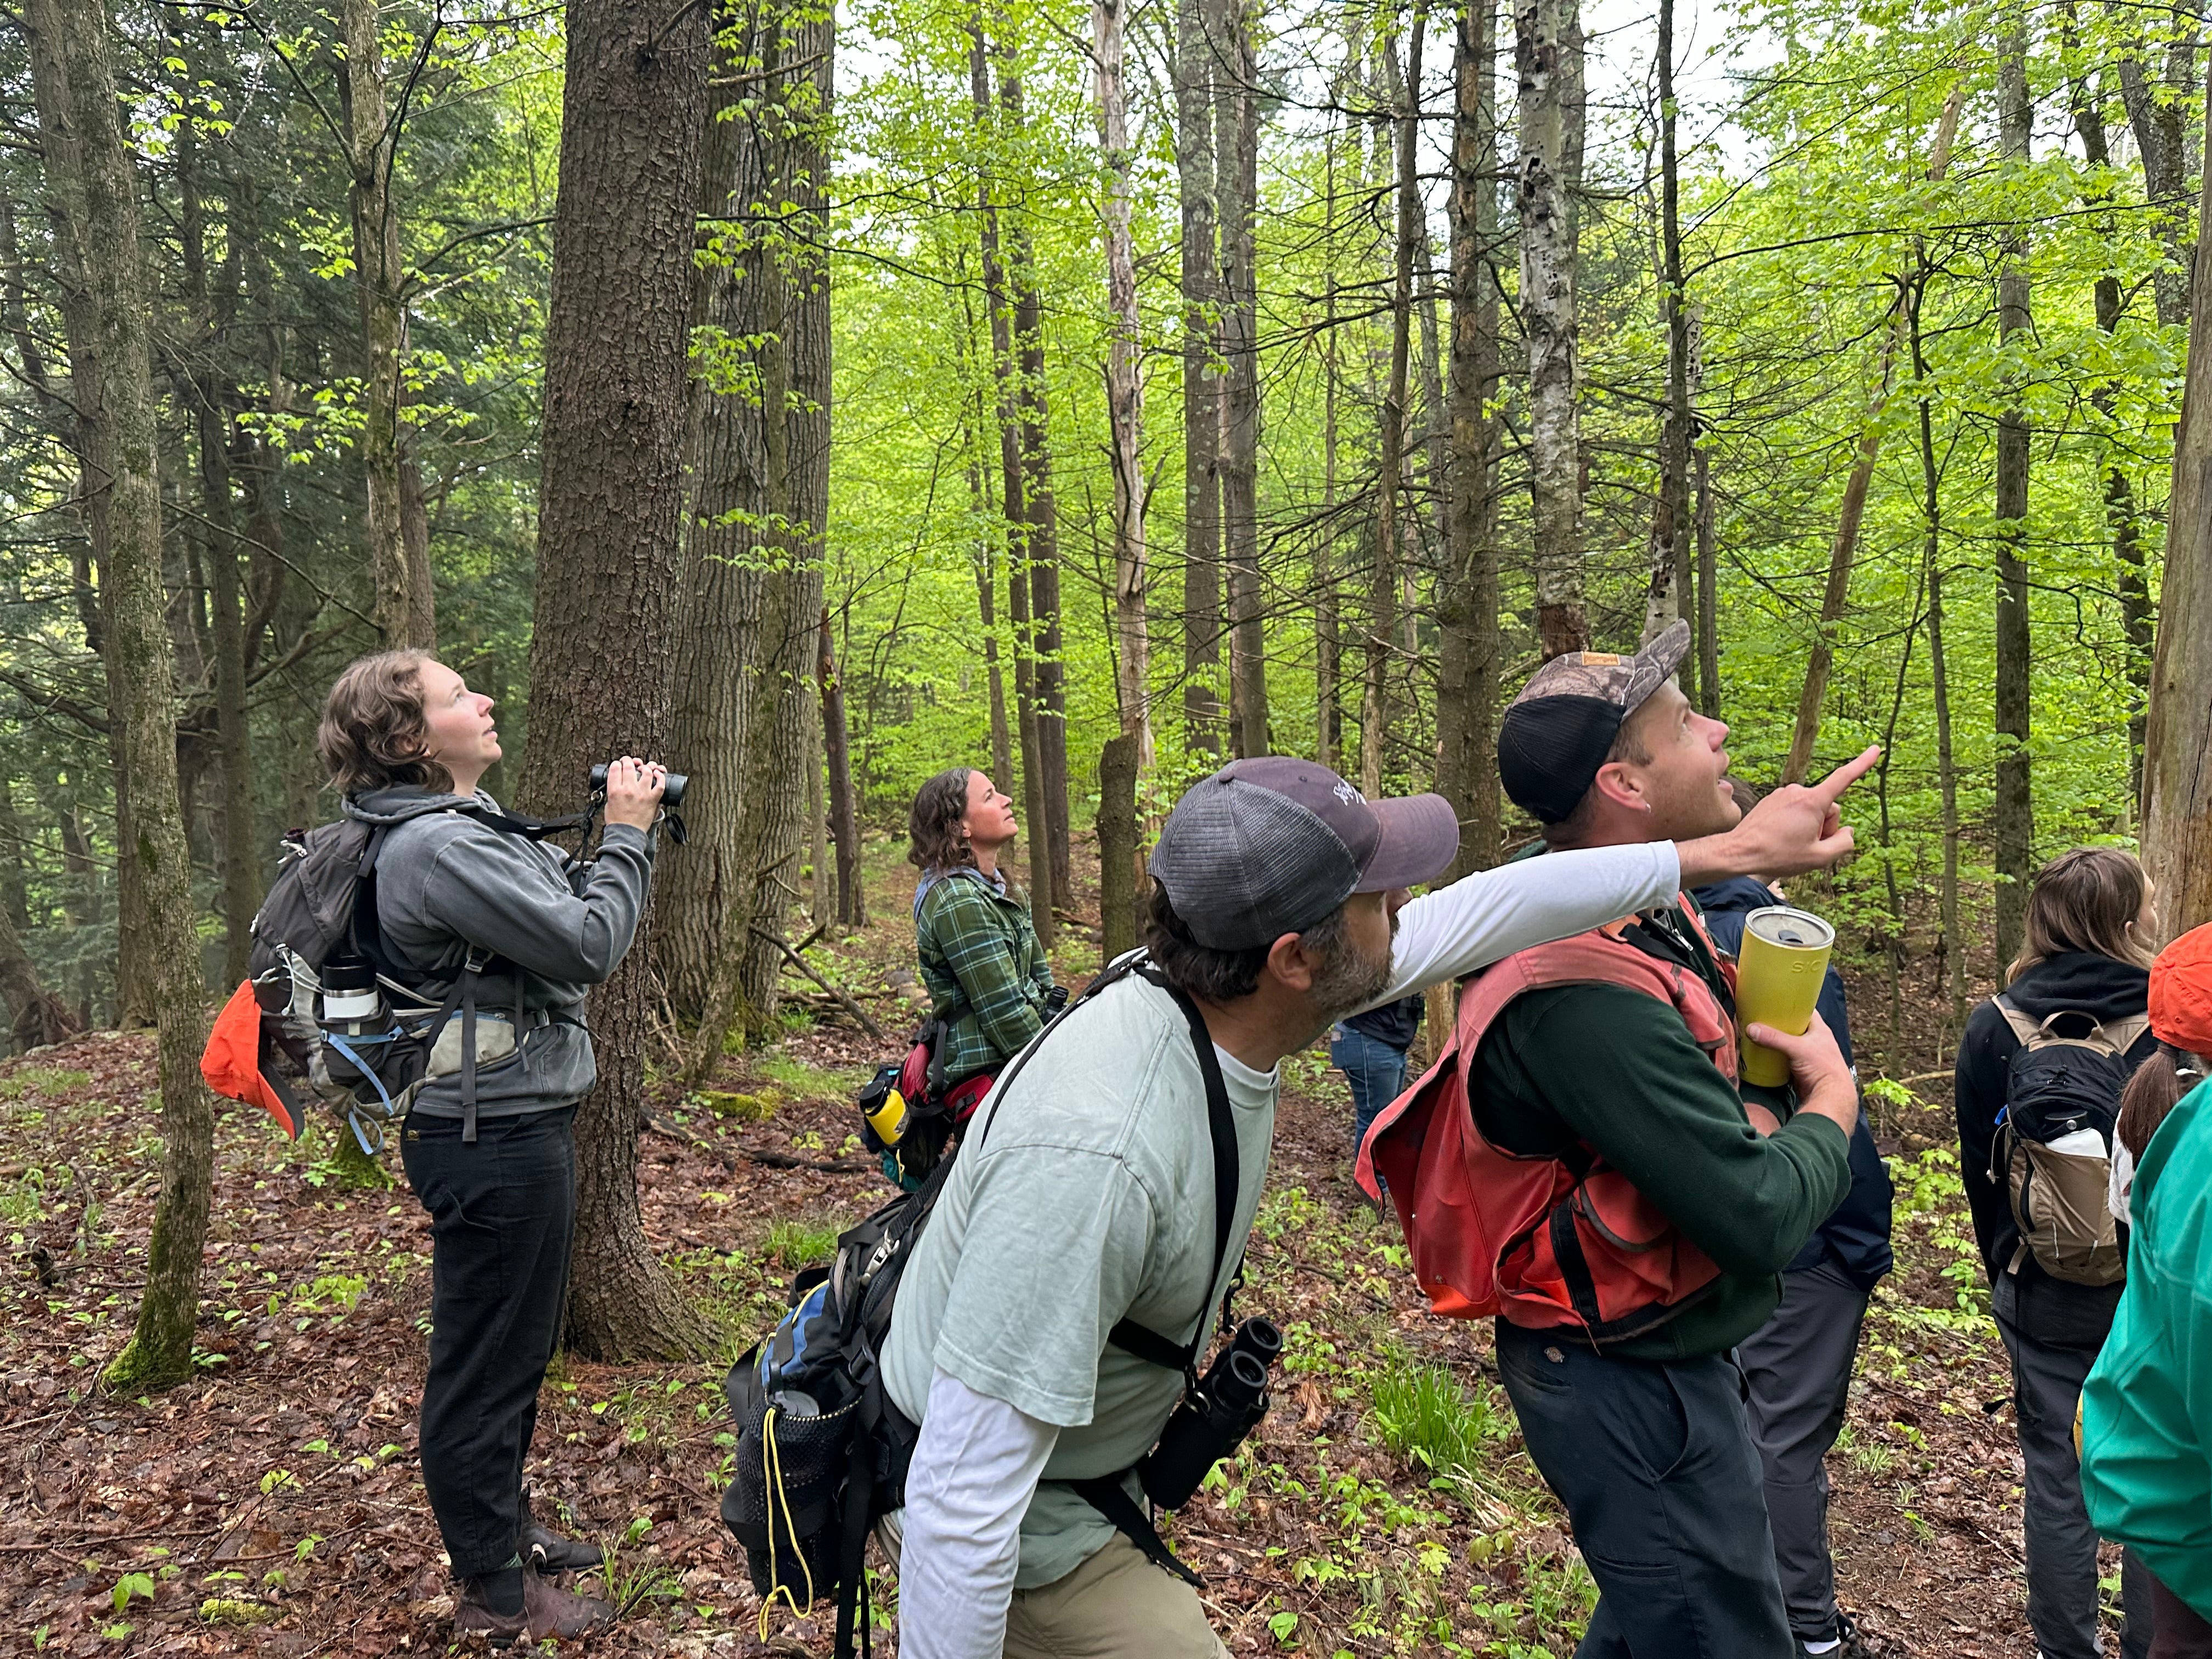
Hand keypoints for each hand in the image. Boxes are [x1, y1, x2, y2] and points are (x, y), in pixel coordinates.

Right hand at [603, 756, 666, 829]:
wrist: (627, 834)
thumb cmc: (617, 821)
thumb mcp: (608, 803)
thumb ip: (612, 792)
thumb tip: (617, 783)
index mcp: (614, 790)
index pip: (615, 768)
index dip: (617, 763)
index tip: (618, 764)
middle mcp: (628, 790)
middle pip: (629, 767)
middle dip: (629, 761)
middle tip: (630, 762)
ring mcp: (642, 794)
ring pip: (646, 772)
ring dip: (645, 767)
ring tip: (644, 768)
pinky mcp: (653, 799)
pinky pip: (660, 784)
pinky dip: (661, 777)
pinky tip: (658, 773)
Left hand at [1676, 746, 1880, 885]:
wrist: (1738, 852)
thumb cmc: (1778, 856)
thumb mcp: (1819, 858)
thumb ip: (1843, 844)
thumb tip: (1847, 832)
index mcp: (1812, 801)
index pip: (1844, 778)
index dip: (1862, 764)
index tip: (1875, 749)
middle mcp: (1798, 791)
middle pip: (1828, 807)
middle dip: (1826, 826)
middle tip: (1809, 845)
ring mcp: (1783, 794)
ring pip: (1811, 810)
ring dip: (1809, 826)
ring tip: (1790, 843)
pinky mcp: (1773, 799)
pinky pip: (1794, 810)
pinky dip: (1794, 823)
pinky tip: (1780, 837)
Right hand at [1742, 1011, 1856, 1135]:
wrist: (1830, 1097)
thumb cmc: (1823, 1068)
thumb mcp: (1797, 1048)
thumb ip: (1774, 1038)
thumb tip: (1751, 1029)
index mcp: (1820, 1030)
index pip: (1805, 1009)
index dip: (1792, 1004)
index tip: (1775, 1000)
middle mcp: (1815, 1040)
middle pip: (1794, 1026)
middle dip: (1779, 1023)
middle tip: (1761, 1018)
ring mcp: (1809, 1055)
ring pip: (1789, 1043)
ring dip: (1776, 1040)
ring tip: (1759, 1034)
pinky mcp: (1802, 1068)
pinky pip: (1785, 1058)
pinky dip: (1776, 1055)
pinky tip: (1764, 1053)